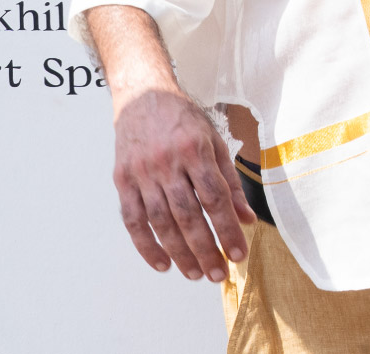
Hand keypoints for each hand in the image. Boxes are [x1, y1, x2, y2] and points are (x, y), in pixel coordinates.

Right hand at [111, 87, 255, 281]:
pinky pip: (133, 220)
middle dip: (205, 249)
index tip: (238, 254)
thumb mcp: (214, 141)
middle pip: (188, 215)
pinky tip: (162, 263)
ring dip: (178, 252)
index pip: (214, 198)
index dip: (227, 229)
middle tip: (217, 274)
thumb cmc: (182, 119)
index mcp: (195, 150)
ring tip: (195, 273)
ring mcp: (142, 172)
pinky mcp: (122, 180)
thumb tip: (246, 218)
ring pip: (161, 222)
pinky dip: (146, 245)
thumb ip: (230, 181)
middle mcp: (167, 162)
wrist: (142, 95)